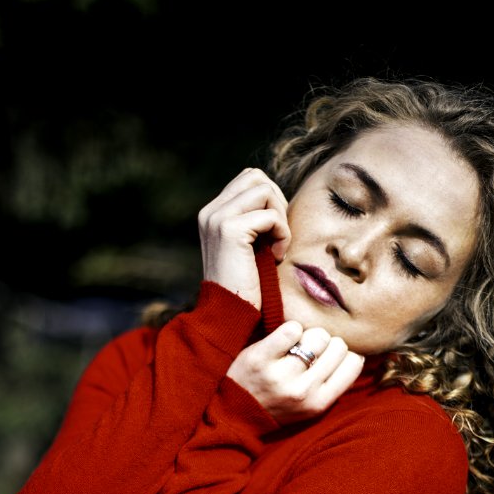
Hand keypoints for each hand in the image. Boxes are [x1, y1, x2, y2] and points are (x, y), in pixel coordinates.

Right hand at [198, 168, 289, 310]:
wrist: (230, 316)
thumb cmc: (247, 287)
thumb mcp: (249, 248)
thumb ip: (255, 221)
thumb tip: (277, 199)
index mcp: (212, 214)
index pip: (248, 180)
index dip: (270, 201)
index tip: (273, 233)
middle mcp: (210, 212)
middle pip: (256, 177)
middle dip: (277, 203)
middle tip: (278, 236)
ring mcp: (217, 219)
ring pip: (264, 190)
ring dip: (280, 217)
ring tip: (278, 246)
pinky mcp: (229, 231)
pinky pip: (270, 215)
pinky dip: (282, 233)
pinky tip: (277, 256)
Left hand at [227, 321, 365, 424]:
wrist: (235, 413)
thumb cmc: (279, 404)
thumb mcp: (311, 406)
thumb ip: (332, 385)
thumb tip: (356, 355)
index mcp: (319, 403)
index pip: (353, 363)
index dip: (345, 354)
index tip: (330, 357)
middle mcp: (303, 391)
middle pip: (337, 345)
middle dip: (327, 343)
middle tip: (311, 351)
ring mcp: (281, 375)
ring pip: (317, 335)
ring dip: (309, 335)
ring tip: (296, 345)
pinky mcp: (260, 358)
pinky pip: (291, 329)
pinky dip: (290, 329)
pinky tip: (283, 339)